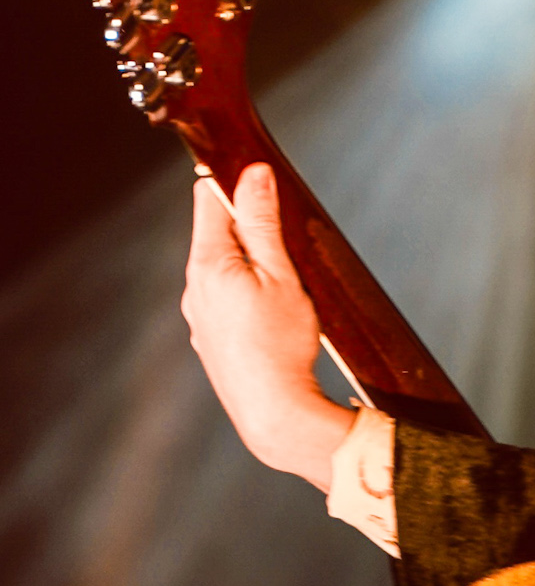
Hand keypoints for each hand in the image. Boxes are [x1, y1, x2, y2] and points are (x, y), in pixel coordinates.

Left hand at [182, 164, 355, 488]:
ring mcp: (198, 317)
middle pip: (217, 236)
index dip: (233, 181)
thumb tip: (253, 174)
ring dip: (252, 266)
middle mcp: (194, 288)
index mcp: (208, 264)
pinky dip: (248, 296)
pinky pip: (225, 302)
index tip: (257, 174)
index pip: (209, 200)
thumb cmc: (283, 343)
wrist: (274, 410)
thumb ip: (263, 223)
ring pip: (223, 272)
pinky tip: (276, 316)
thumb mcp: (281, 274)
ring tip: (289, 284)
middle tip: (288, 236)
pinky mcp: (209, 339)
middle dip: (250, 228)